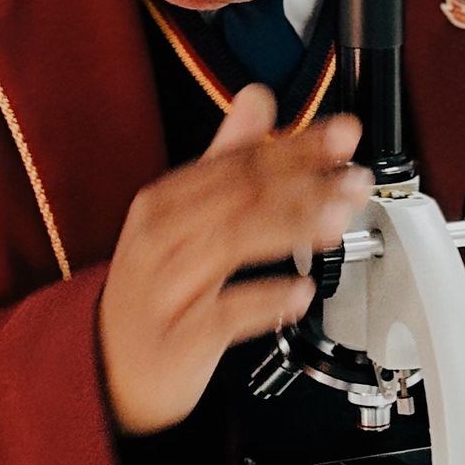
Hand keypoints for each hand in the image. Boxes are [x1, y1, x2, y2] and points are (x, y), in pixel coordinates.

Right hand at [97, 85, 369, 436]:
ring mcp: (167, 287)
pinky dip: (266, 301)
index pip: (237, 162)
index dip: (295, 146)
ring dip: (291, 228)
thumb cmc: (156, 285)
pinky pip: (225, 314)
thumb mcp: (180, 214)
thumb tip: (258, 98)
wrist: (110, 366)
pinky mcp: (178, 338)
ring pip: (231, 245)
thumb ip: (224, 155)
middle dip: (304, 183)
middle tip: (354, 179)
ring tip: (336, 222)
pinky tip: (301, 293)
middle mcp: (161, 238)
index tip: (343, 135)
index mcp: (165, 201)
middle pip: (238, 197)